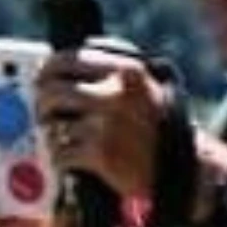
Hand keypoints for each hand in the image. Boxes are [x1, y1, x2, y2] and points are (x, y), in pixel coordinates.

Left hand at [36, 42, 161, 202]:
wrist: (185, 167)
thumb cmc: (159, 124)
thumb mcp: (145, 84)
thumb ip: (111, 68)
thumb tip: (65, 60)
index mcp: (126, 70)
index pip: (67, 60)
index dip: (46, 70)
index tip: (41, 80)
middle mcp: (115, 94)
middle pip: (51, 91)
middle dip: (42, 104)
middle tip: (44, 114)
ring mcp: (106, 125)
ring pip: (52, 124)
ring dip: (51, 134)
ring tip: (61, 138)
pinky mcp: (100, 155)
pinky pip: (60, 153)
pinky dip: (60, 159)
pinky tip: (71, 159)